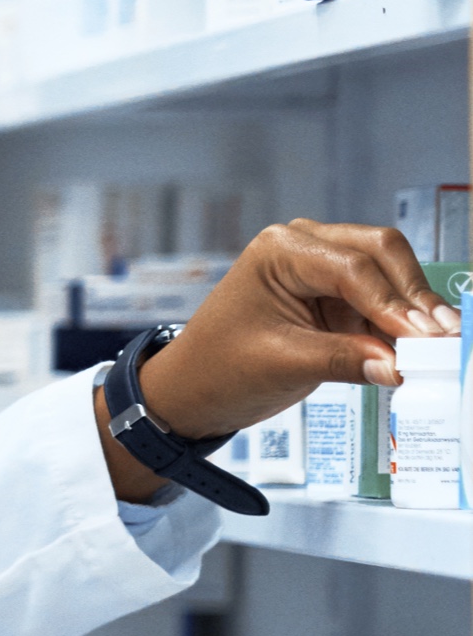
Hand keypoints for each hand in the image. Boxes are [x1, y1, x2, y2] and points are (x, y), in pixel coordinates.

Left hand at [102, 221, 459, 491]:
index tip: (426, 338)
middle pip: (382, 255)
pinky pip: (379, 302)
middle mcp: (305, 245)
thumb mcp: (281, 365)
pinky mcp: (334, 295)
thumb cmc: (218, 370)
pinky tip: (419, 350)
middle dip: (414, 297)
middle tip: (445, 338)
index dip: (394, 305)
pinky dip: (399, 325)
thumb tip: (401, 367)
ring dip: (412, 311)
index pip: (353, 269)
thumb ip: (343, 361)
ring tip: (441, 349)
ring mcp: (321, 267)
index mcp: (281, 250)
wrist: (191, 390)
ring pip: (389, 275)